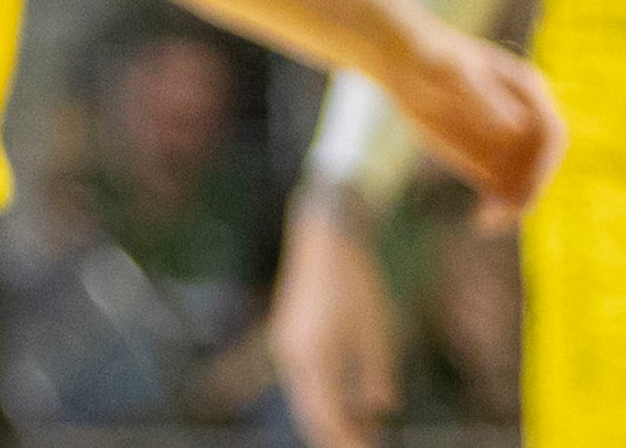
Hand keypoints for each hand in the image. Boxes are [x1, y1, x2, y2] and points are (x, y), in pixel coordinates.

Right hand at [272, 189, 402, 447]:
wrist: (325, 238)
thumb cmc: (356, 284)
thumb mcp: (376, 332)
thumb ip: (376, 375)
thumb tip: (377, 409)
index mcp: (311, 357)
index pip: (326, 418)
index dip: (347, 443)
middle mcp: (292, 357)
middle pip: (311, 414)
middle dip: (337, 436)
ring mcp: (289, 348)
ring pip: (308, 400)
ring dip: (334, 420)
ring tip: (366, 436)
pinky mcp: (293, 340)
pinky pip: (308, 382)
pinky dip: (328, 400)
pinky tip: (355, 408)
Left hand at [390, 23, 566, 221]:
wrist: (400, 60)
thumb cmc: (425, 55)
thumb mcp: (448, 70)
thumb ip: (480, 97)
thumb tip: (515, 128)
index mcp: (526, 90)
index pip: (551, 133)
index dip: (544, 161)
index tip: (530, 183)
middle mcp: (524, 117)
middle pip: (539, 162)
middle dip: (528, 187)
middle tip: (507, 211)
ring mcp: (507, 139)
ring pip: (521, 179)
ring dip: (513, 202)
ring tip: (489, 219)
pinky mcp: (485, 156)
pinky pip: (498, 185)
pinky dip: (495, 203)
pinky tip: (482, 219)